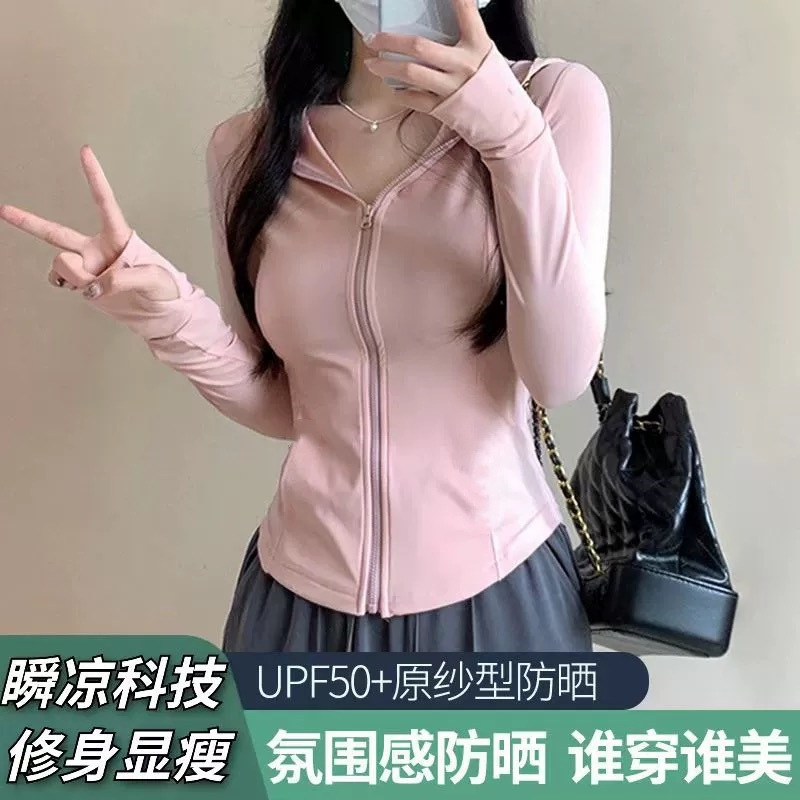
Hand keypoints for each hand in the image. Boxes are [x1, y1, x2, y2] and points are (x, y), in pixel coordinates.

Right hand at [0, 146, 178, 301]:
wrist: (160, 311)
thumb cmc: (164, 289)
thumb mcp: (152, 280)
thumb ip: (121, 279)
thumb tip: (91, 286)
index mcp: (118, 238)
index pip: (104, 202)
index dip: (95, 177)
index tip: (85, 151)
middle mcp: (97, 249)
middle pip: (56, 233)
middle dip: (28, 221)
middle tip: (5, 211)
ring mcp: (87, 265)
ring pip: (62, 266)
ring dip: (77, 278)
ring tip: (100, 287)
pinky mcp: (82, 282)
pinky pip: (60, 279)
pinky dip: (67, 284)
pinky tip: (81, 288)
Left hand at [362, 0, 492, 113]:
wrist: (503, 121)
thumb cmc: (492, 84)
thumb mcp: (485, 53)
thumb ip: (466, 35)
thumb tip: (448, 15)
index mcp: (477, 45)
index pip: (466, 12)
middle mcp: (462, 65)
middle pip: (419, 47)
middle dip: (391, 41)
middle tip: (374, 39)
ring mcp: (451, 88)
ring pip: (410, 74)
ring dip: (386, 68)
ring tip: (372, 64)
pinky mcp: (443, 109)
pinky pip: (414, 99)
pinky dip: (400, 94)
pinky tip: (393, 88)